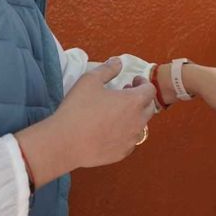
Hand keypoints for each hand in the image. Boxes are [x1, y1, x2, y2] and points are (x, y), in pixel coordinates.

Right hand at [15, 58, 155, 187]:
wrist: (65, 142)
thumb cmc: (78, 108)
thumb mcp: (90, 80)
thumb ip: (108, 69)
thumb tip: (118, 62)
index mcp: (134, 102)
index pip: (150, 90)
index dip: (143, 83)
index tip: (132, 81)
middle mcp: (138, 121)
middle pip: (148, 107)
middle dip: (140, 99)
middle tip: (125, 94)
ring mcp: (131, 139)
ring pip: (140, 125)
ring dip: (134, 116)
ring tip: (117, 112)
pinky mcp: (122, 153)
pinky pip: (130, 141)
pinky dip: (125, 133)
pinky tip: (110, 130)